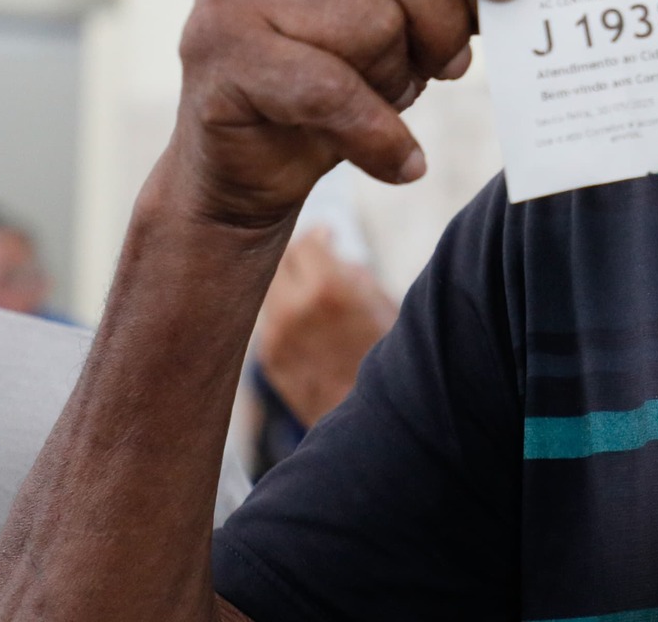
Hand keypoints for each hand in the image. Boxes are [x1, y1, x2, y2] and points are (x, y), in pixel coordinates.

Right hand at [172, 0, 527, 231]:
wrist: (250, 150)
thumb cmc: (337, 53)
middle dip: (441, 14)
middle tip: (451, 61)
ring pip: (370, 21)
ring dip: (399, 76)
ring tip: (382, 91)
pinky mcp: (218, 47)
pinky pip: (335, 91)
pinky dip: (382, 137)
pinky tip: (402, 160)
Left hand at [256, 229, 397, 426]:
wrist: (373, 423)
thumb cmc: (389, 359)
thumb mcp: (385, 306)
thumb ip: (357, 275)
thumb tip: (339, 257)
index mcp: (328, 288)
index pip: (307, 241)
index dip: (320, 235)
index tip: (329, 234)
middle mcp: (294, 308)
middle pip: (282, 260)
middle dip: (300, 255)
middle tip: (316, 255)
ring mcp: (275, 335)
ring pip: (270, 289)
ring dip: (288, 282)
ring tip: (309, 287)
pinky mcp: (269, 358)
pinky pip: (268, 319)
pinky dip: (283, 310)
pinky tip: (305, 318)